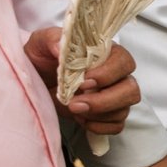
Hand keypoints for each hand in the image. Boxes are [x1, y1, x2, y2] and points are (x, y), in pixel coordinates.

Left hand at [23, 28, 141, 136]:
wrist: (35, 80)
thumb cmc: (42, 58)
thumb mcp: (40, 43)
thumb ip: (51, 40)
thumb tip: (61, 50)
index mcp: (106, 53)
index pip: (123, 61)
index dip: (108, 73)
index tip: (83, 81)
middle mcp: (116, 75)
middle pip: (131, 89)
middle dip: (105, 100)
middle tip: (76, 104)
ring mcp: (116, 97)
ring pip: (124, 110)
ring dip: (99, 114)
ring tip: (74, 110)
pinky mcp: (110, 115)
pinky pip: (117, 125)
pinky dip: (99, 126)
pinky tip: (81, 119)